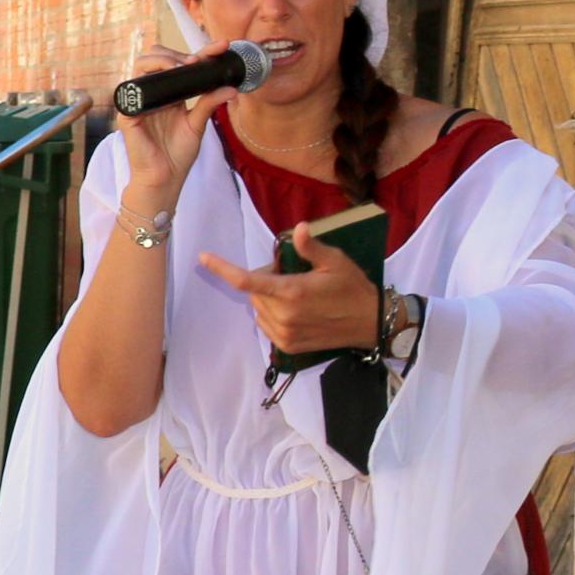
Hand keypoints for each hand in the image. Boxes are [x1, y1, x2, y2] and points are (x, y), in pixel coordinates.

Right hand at [111, 35, 219, 206]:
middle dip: (176, 52)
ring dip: (163, 59)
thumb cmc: (177, 154)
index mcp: (170, 94)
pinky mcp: (128, 113)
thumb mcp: (198, 124)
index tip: (221, 46)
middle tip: (196, 61)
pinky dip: (148, 80)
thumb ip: (210, 103)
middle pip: (156, 56)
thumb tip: (231, 88)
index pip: (182, 65)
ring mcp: (138, 100)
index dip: (201, 52)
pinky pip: (133, 89)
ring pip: (141, 64)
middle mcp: (153, 93)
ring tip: (183, 66)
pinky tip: (166, 81)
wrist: (164, 178)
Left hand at [199, 229, 381, 350]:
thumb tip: (298, 228)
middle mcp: (283, 315)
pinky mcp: (287, 346)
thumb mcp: (336, 261)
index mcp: (292, 291)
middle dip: (265, 279)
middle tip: (291, 274)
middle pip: (254, 291)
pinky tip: (294, 310)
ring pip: (258, 308)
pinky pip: (265, 324)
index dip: (222, 268)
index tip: (204, 257)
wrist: (370, 323)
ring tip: (296, 293)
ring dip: (268, 298)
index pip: (246, 280)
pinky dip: (271, 313)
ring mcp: (284, 333)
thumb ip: (312, 247)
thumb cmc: (353, 288)